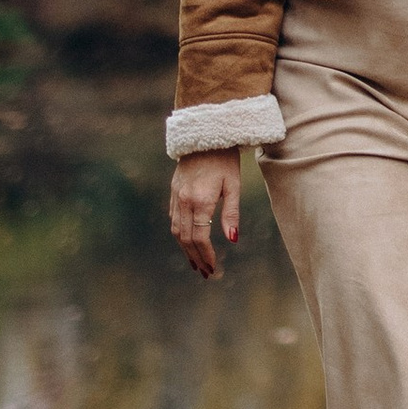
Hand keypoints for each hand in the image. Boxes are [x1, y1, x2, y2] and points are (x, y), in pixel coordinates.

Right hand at [170, 148, 241, 277]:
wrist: (204, 136)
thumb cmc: (225, 160)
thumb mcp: (234, 185)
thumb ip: (232, 213)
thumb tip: (232, 240)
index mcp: (200, 200)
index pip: (199, 236)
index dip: (206, 254)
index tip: (213, 267)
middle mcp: (184, 200)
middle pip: (185, 238)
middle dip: (195, 257)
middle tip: (206, 272)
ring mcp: (176, 196)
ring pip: (176, 231)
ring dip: (185, 249)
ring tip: (197, 263)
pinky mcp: (173, 192)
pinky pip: (174, 219)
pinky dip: (180, 235)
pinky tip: (188, 242)